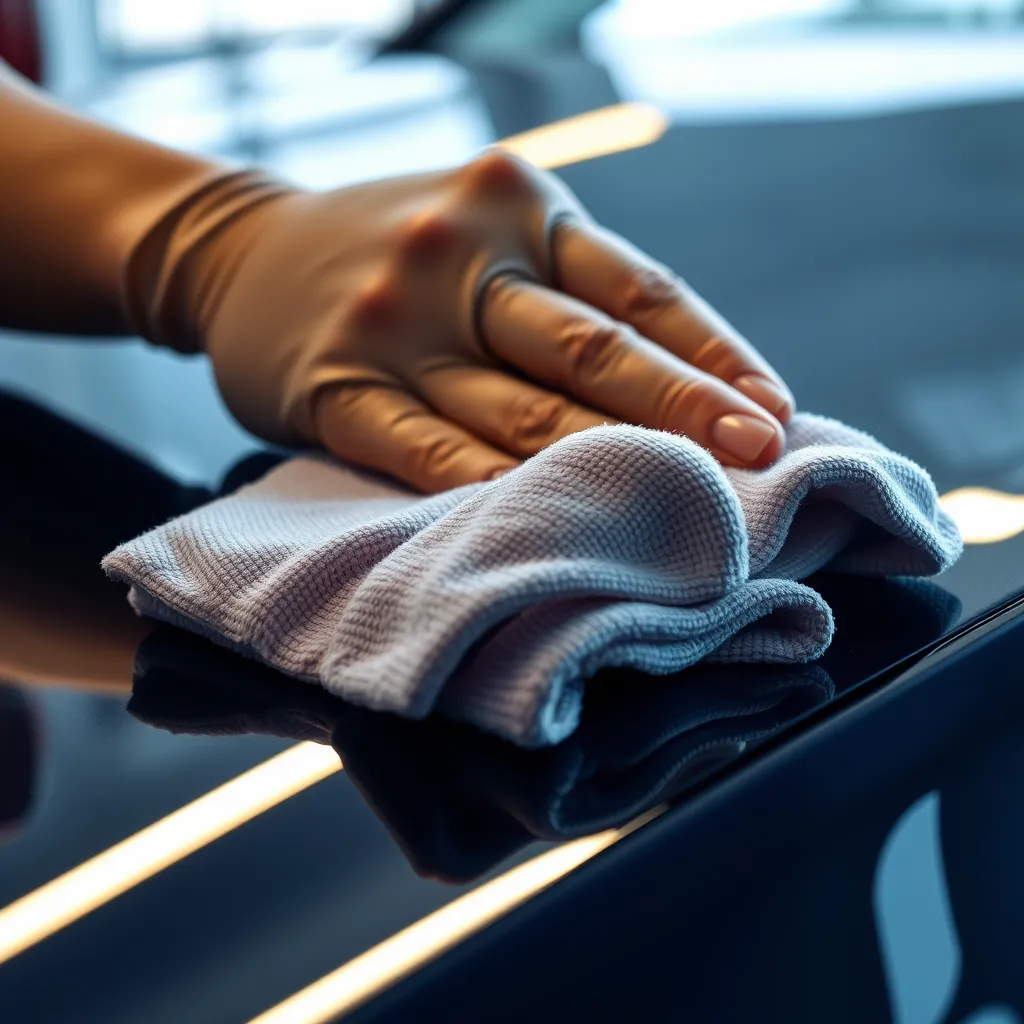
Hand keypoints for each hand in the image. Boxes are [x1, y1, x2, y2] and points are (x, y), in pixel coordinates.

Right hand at [129, 151, 793, 491]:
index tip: (774, 410)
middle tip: (760, 457)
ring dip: (608, 463)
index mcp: (517, 205)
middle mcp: (458, 256)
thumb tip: (690, 379)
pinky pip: (428, 453)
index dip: (712, 354)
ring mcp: (393, 327)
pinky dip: (494, 491)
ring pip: (519, 410)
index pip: (638, 289)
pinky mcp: (337, 392)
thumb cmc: (402, 251)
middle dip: (685, 409)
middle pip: (592, 347)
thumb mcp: (489, 226)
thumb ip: (572, 287)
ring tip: (683, 501)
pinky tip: (552, 521)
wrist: (243, 250)